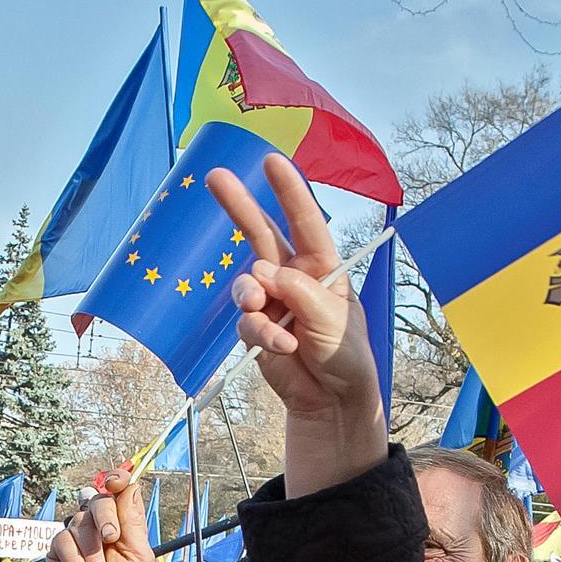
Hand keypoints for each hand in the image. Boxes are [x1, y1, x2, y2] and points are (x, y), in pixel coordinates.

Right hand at [46, 467, 155, 561]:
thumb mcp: (138, 557)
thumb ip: (132, 522)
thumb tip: (130, 485)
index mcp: (122, 523)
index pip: (118, 491)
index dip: (116, 480)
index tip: (114, 482)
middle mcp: (98, 525)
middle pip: (97, 501)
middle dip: (105, 518)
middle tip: (111, 539)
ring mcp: (77, 536)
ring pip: (78, 523)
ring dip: (91, 551)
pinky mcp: (57, 551)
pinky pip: (61, 542)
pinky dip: (73, 560)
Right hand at [212, 153, 384, 494]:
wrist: (331, 400)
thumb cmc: (345, 354)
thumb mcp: (334, 320)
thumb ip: (301, 293)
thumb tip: (262, 274)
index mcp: (321, 266)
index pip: (304, 222)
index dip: (288, 191)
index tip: (271, 161)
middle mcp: (292, 276)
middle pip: (260, 234)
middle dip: (238, 205)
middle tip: (215, 177)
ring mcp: (270, 301)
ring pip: (245, 284)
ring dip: (252, 298)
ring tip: (269, 317)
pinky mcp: (255, 328)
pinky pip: (246, 322)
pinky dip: (262, 333)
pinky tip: (281, 346)